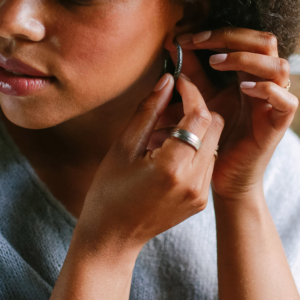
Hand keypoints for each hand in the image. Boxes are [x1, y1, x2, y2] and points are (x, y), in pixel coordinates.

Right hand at [77, 73, 223, 247]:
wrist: (113, 236)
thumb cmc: (109, 191)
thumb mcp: (123, 147)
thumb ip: (148, 111)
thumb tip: (167, 81)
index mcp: (172, 168)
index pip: (200, 116)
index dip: (192, 93)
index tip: (179, 82)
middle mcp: (194, 182)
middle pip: (215, 127)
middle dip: (196, 108)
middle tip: (170, 107)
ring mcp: (201, 194)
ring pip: (213, 143)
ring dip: (195, 130)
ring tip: (162, 135)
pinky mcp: (201, 200)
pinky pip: (208, 162)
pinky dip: (194, 149)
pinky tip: (169, 153)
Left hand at [163, 27, 298, 199]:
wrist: (222, 173)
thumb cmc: (212, 137)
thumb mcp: (200, 101)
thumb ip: (191, 76)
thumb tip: (174, 47)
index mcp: (244, 77)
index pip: (242, 41)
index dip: (215, 34)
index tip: (184, 38)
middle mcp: (262, 85)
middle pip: (264, 42)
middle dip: (231, 37)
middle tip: (200, 42)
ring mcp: (272, 104)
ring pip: (278, 66)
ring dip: (246, 59)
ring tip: (216, 64)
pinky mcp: (276, 124)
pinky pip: (285, 100)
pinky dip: (267, 89)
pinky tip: (244, 88)